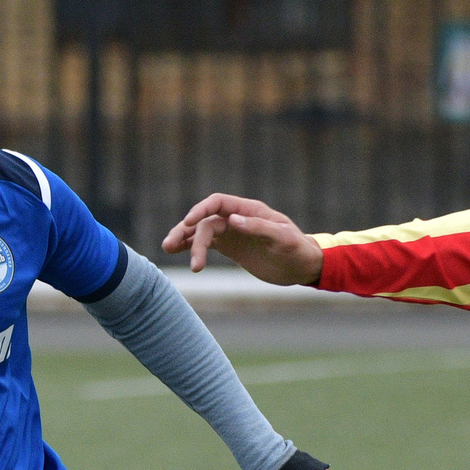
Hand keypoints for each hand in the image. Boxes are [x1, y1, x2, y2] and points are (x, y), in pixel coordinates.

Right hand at [161, 193, 323, 284]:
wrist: (302, 266)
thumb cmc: (297, 250)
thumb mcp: (282, 239)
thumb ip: (259, 227)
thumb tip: (232, 220)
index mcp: (249, 210)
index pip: (218, 203)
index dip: (201, 210)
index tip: (189, 223)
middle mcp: (237, 218)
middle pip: (205, 219)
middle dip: (187, 230)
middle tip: (171, 245)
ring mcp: (232, 232)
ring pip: (201, 231)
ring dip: (184, 239)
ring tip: (167, 248)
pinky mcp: (230, 247)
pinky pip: (206, 243)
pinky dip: (191, 246)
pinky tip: (176, 251)